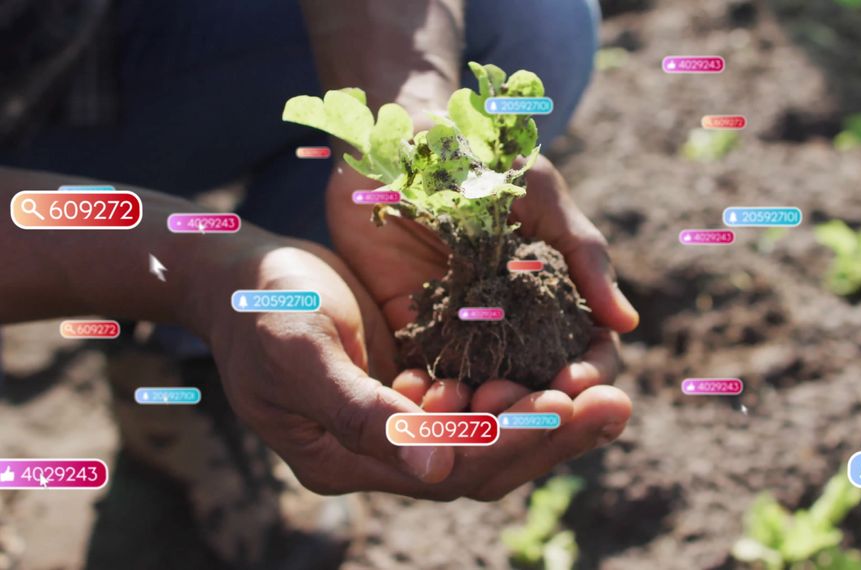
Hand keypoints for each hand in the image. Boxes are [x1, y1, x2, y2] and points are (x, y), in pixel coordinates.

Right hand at [198, 235, 628, 499]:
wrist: (240, 273)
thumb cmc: (260, 309)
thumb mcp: (300, 354)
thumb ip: (361, 414)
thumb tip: (437, 470)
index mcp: (349, 459)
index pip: (448, 469)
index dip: (510, 441)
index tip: (568, 405)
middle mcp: (384, 453)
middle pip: (483, 463)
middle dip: (552, 435)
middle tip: (617, 403)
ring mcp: (403, 422)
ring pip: (491, 435)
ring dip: (550, 415)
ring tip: (608, 387)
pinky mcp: (417, 385)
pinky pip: (483, 400)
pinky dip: (524, 388)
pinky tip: (566, 365)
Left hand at [326, 153, 638, 397]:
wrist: (400, 141)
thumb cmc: (482, 157)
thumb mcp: (541, 194)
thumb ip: (583, 254)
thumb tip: (626, 323)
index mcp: (555, 297)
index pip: (586, 352)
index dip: (588, 375)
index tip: (575, 384)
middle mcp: (516, 325)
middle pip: (538, 387)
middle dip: (535, 406)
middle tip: (518, 408)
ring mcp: (465, 334)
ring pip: (485, 394)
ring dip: (485, 412)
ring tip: (474, 411)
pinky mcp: (413, 332)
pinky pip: (427, 378)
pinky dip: (430, 396)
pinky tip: (428, 403)